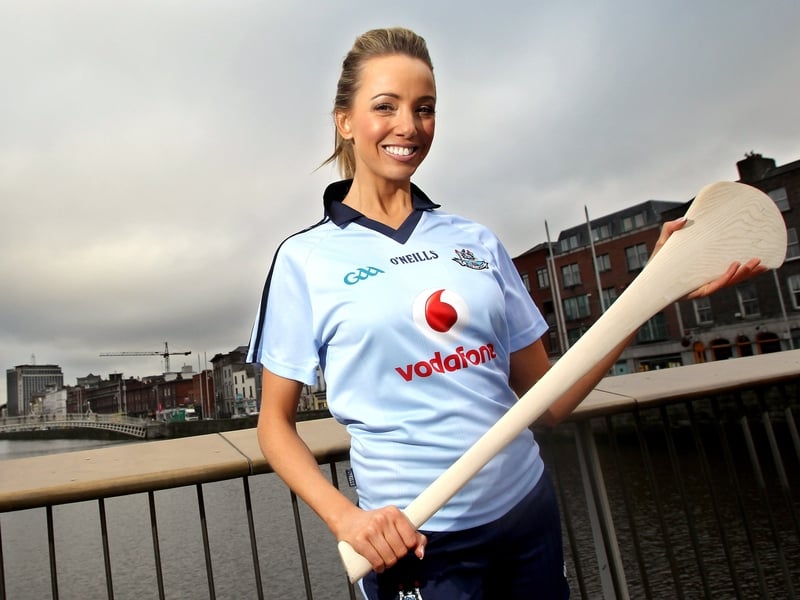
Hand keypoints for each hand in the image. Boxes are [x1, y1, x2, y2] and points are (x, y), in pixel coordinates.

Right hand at [335, 505, 425, 572]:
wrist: (348, 519)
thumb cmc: (375, 523)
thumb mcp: (395, 522)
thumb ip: (413, 536)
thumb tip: (420, 553)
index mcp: (394, 513)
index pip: (411, 540)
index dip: (408, 547)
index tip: (402, 546)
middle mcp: (383, 519)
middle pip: (401, 551)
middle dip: (397, 556)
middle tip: (391, 553)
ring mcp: (370, 529)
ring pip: (390, 558)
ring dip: (388, 564)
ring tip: (384, 559)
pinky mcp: (360, 540)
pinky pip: (377, 562)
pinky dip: (379, 567)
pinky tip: (378, 565)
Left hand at [654, 217, 768, 299]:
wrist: (645, 280)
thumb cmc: (656, 263)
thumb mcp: (664, 243)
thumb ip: (671, 229)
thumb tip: (684, 219)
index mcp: (704, 269)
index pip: (728, 269)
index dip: (744, 266)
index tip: (759, 257)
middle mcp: (706, 279)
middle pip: (732, 277)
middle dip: (749, 272)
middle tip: (762, 262)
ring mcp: (702, 286)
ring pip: (727, 282)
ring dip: (742, 274)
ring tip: (753, 264)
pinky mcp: (695, 292)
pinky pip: (714, 285)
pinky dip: (725, 277)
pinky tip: (734, 267)